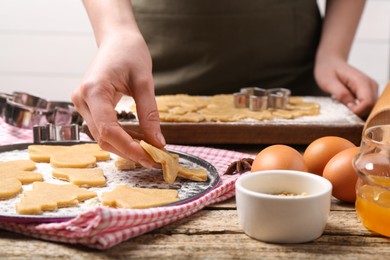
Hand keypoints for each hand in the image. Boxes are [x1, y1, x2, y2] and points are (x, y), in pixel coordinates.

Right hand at [72, 32, 164, 167]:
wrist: (117, 40)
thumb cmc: (130, 53)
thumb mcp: (144, 82)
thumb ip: (149, 113)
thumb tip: (158, 142)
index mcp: (94, 90)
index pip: (108, 130)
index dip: (129, 147)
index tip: (150, 157)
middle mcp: (82, 99)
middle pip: (103, 138)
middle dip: (129, 151)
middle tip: (154, 159)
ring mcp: (82, 103)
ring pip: (101, 137)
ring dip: (124, 147)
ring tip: (148, 151)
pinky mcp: (88, 106)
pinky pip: (102, 128)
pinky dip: (120, 137)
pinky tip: (137, 140)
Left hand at [314, 56, 377, 117]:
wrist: (331, 62)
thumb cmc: (328, 70)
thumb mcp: (328, 82)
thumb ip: (341, 94)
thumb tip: (351, 107)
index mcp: (361, 81)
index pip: (367, 102)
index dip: (357, 111)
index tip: (345, 112)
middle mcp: (370, 84)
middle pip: (372, 106)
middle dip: (359, 113)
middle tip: (343, 113)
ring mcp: (371, 88)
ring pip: (372, 107)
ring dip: (360, 112)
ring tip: (345, 109)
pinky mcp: (368, 92)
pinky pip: (368, 105)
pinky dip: (360, 109)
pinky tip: (348, 107)